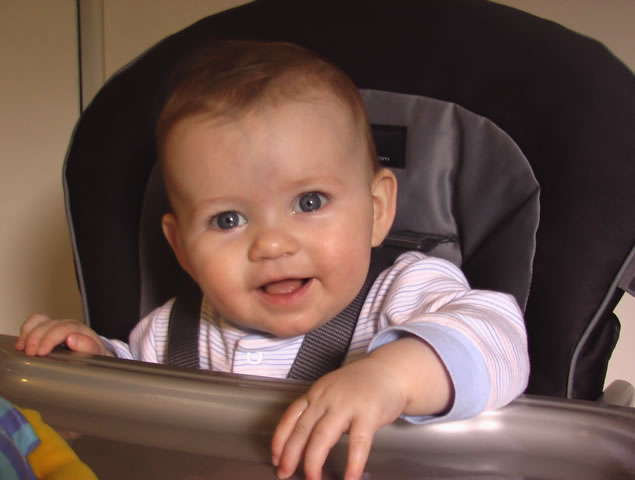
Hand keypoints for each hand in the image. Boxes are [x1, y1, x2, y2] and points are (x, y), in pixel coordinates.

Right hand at [15, 313, 111, 356]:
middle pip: (49, 325)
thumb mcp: (96, 354)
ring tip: (22, 349)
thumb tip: (72, 339)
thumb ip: (88, 347)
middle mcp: (67, 324)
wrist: (93, 355)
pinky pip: (35, 322)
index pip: (64, 328)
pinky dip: (25, 330)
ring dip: (28, 334)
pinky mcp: (47, 328)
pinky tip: (21, 343)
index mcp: (81, 330)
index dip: (50, 339)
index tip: (41, 352)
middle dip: (37, 339)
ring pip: (40, 321)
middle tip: (30, 354)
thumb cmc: (93, 356)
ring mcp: (56, 325)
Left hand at [271, 355, 406, 479]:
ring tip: (312, 479)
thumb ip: (317, 409)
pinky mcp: (368, 414)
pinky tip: (350, 478)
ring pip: (322, 437)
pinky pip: (358, 443)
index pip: (290, 417)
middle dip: (291, 455)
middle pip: (302, 430)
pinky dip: (353, 464)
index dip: (280, 439)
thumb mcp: (331, 390)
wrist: (389, 371)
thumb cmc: (360, 385)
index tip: (275, 458)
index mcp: (316, 393)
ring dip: (314, 462)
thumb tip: (302, 441)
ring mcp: (347, 405)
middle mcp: (327, 398)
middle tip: (285, 474)